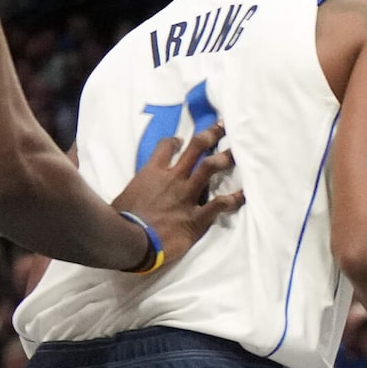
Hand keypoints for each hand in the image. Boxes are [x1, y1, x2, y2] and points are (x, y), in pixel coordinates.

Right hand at [112, 124, 239, 268]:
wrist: (129, 240)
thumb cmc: (121, 220)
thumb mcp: (124, 196)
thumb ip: (136, 188)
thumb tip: (132, 191)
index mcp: (152, 172)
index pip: (166, 147)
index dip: (176, 141)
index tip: (182, 140)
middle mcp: (173, 178)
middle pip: (196, 148)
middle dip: (211, 134)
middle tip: (224, 126)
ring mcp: (187, 195)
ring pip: (210, 168)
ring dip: (225, 159)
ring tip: (238, 153)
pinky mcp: (196, 216)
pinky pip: (220, 204)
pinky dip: (234, 199)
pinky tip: (245, 195)